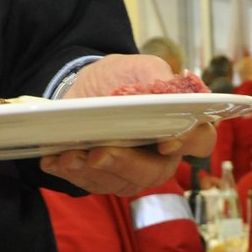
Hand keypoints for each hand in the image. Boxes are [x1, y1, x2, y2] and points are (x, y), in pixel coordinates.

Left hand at [39, 55, 216, 194]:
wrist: (84, 88)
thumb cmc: (119, 79)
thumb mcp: (138, 67)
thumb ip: (156, 77)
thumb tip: (166, 93)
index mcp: (180, 126)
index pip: (200, 140)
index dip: (188, 144)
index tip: (165, 143)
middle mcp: (161, 156)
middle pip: (152, 172)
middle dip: (123, 164)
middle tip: (98, 153)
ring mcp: (132, 172)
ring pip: (117, 183)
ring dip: (90, 171)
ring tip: (67, 156)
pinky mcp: (104, 179)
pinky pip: (89, 184)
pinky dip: (69, 173)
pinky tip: (52, 160)